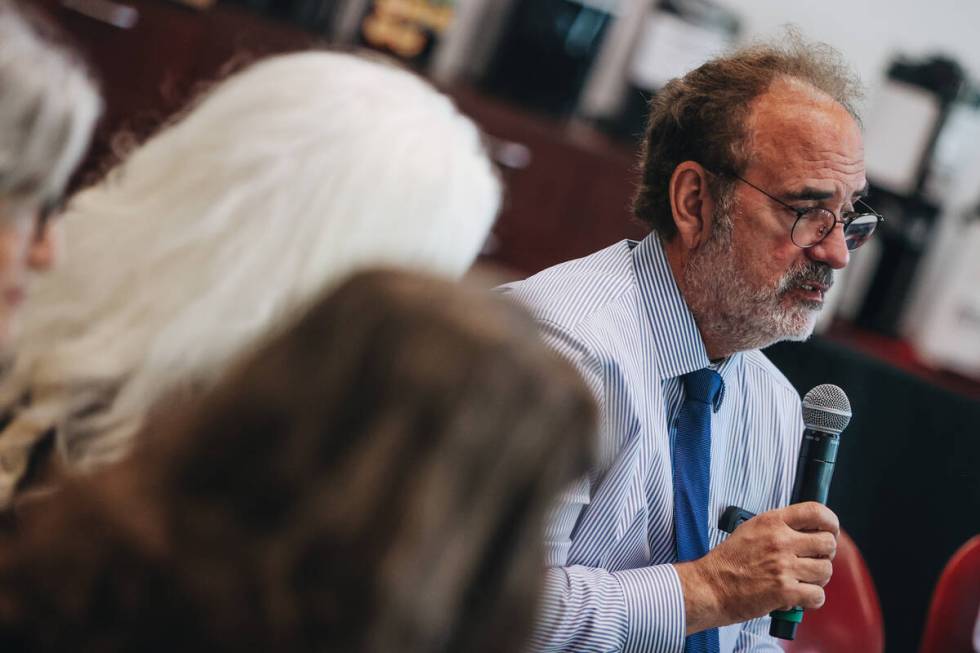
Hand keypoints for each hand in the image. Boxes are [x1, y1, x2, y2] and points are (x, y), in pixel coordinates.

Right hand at [674, 502, 838, 633]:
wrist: (710, 587)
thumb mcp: (750, 530)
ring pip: (826, 570)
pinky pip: (818, 595)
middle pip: (827, 543)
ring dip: (818, 578)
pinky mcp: (785, 592)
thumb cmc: (728, 562)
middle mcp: (780, 541)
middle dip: (825, 554)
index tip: (830, 530)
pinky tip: (799, 597)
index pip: (815, 512)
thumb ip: (778, 527)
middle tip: (813, 561)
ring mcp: (783, 567)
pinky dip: (812, 599)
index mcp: (771, 522)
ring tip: (802, 580)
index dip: (830, 522)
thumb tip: (806, 530)